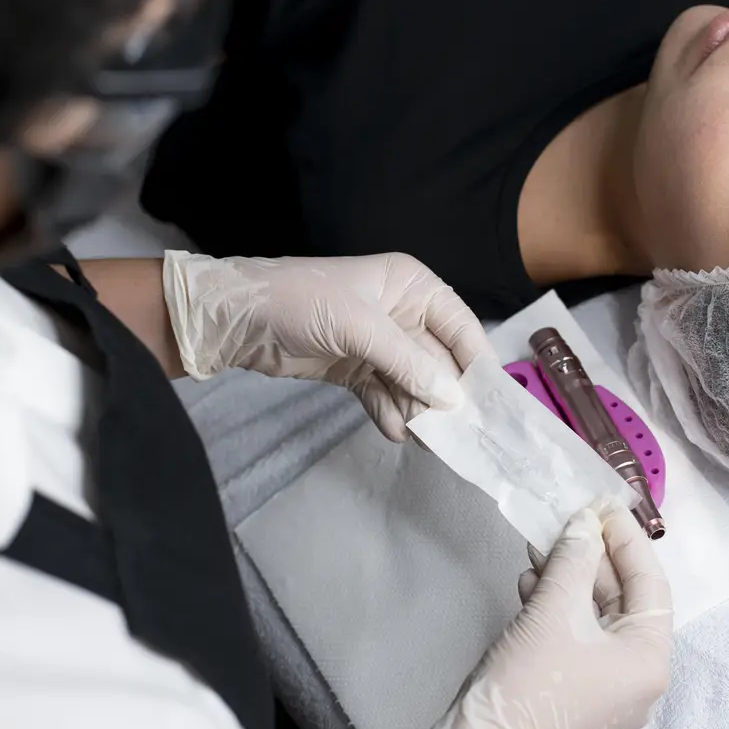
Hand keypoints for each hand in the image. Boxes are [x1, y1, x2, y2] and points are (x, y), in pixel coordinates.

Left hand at [162, 250, 493, 440]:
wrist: (235, 319)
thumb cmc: (300, 301)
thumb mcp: (359, 326)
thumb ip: (408, 363)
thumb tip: (452, 399)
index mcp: (411, 286)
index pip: (458, 325)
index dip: (477, 361)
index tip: (492, 401)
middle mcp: (402, 313)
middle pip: (439, 360)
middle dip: (446, 395)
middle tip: (463, 433)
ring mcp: (378, 344)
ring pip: (413, 383)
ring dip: (420, 411)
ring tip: (430, 441)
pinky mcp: (355, 369)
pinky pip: (386, 395)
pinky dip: (391, 414)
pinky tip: (396, 431)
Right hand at [435, 498, 673, 728]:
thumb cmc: (530, 685)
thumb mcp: (554, 610)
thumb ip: (574, 559)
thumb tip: (585, 523)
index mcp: (648, 659)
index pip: (650, 583)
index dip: (627, 538)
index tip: (603, 504)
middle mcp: (635, 675)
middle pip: (622, 598)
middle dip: (590, 556)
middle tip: (567, 520)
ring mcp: (605, 685)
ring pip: (593, 614)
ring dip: (567, 577)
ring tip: (540, 549)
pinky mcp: (573, 688)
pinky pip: (574, 634)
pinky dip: (554, 605)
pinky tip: (530, 583)